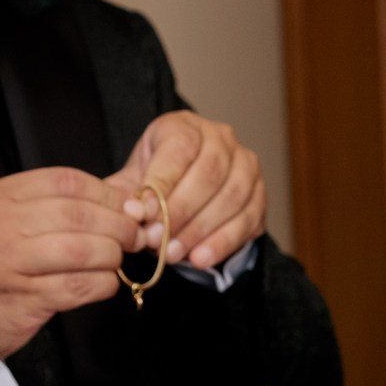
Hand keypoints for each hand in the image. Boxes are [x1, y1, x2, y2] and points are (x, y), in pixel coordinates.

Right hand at [0, 168, 141, 357]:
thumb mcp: (7, 219)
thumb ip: (55, 207)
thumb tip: (123, 202)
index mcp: (0, 197)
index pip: (66, 182)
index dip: (107, 193)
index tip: (128, 206)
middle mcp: (2, 225)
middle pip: (78, 215)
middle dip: (119, 225)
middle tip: (135, 235)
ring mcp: (11, 263)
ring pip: (82, 250)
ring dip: (112, 256)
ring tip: (118, 260)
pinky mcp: (24, 299)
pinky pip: (78, 287)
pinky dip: (103, 285)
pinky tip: (106, 284)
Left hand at [111, 111, 266, 271]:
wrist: (185, 186)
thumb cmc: (157, 179)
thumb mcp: (133, 179)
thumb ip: (125, 194)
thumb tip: (128, 212)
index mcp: (186, 126)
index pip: (179, 149)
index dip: (161, 183)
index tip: (142, 214)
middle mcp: (221, 139)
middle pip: (208, 173)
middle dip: (180, 211)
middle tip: (156, 240)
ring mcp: (246, 165)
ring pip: (231, 197)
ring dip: (200, 230)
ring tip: (173, 254)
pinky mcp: (260, 195)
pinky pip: (248, 219)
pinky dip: (223, 242)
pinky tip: (200, 259)